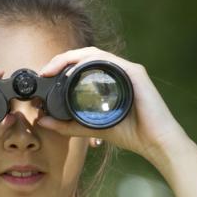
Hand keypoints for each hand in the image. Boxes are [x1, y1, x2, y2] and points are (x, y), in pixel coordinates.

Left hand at [36, 46, 191, 160]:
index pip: (81, 63)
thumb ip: (67, 125)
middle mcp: (117, 70)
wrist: (155, 142)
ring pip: (94, 54)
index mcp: (108, 79)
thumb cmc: (129, 133)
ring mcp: (127, 69)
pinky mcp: (135, 73)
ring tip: (54, 69)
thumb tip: (41, 120)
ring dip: (70, 58)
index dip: (60, 64)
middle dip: (61, 59)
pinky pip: (108, 61)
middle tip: (45, 71)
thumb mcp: (90, 128)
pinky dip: (89, 62)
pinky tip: (74, 71)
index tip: (44, 75)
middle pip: (85, 54)